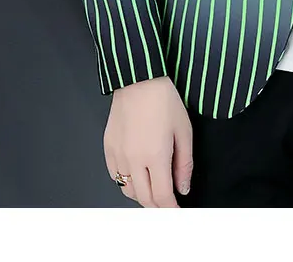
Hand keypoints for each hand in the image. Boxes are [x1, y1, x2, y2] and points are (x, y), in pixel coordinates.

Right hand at [103, 75, 192, 207]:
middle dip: (158, 205)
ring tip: (154, 190)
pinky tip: (136, 176)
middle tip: (168, 203)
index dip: (171, 209)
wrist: (139, 79)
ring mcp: (118, 155)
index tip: (177, 212)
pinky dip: (126, 182)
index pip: (163, 197)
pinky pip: (115, 176)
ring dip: (142, 196)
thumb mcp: (184, 130)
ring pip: (128, 190)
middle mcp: (134, 160)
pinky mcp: (108, 147)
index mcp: (155, 156)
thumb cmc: (163, 100)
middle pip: (145, 198)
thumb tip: (183, 187)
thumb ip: (184, 163)